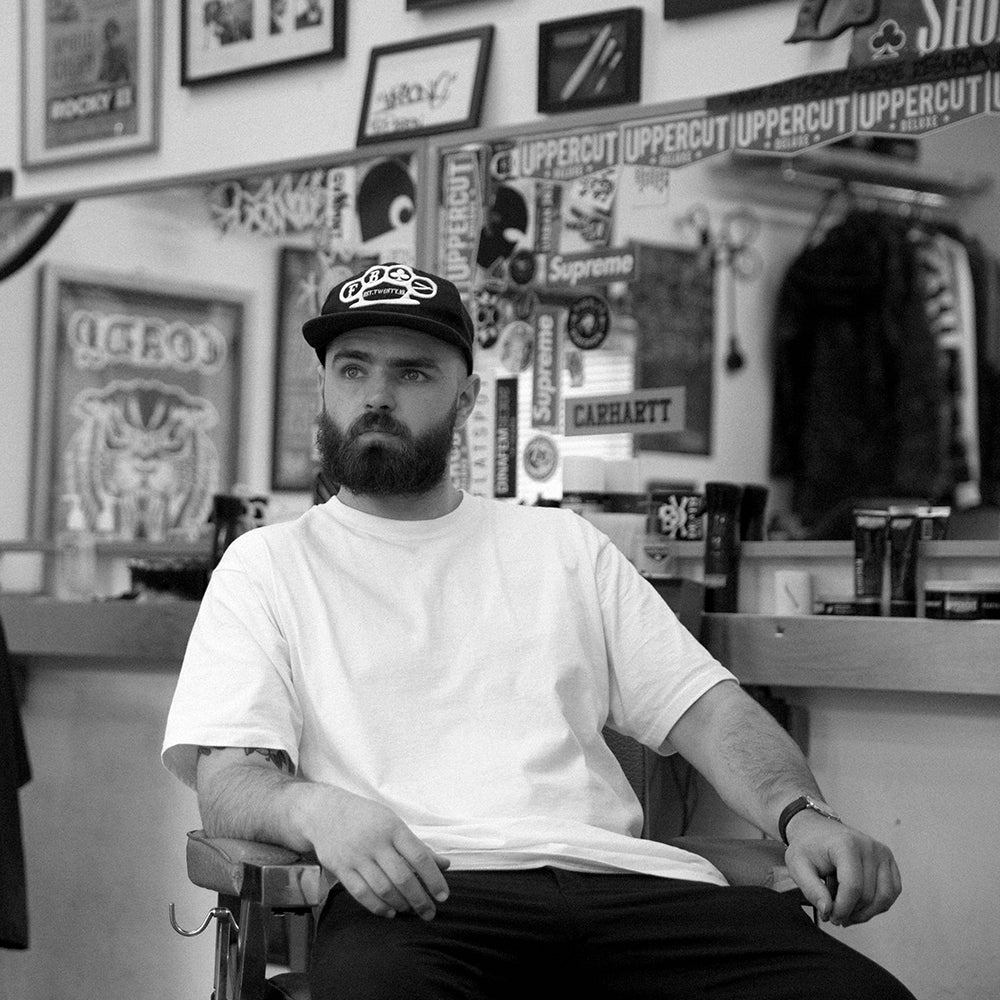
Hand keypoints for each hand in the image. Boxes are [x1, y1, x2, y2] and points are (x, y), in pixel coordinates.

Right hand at [305, 786, 450, 920]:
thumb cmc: (366, 818)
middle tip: (429, 913)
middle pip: (402, 877)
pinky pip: (361, 893)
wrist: (325, 812)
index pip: (419, 856)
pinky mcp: (341, 868)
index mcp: (393, 828)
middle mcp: (375, 843)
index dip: (434, 878)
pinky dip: (377, 907)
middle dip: (419, 899)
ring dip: (400, 904)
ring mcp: (357, 856)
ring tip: (410, 910)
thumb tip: (444, 864)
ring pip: (383, 888)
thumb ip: (417, 845)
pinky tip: (389, 912)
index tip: (443, 896)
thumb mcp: (393, 823)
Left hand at [783, 811, 901, 925]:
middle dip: (850, 912)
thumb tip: (828, 911)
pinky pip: (892, 893)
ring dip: (865, 913)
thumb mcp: (797, 866)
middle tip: (834, 914)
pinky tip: (859, 905)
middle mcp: (868, 846)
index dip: (842, 908)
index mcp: (845, 843)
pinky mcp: (888, 861)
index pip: (852, 886)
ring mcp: (882, 853)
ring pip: (884, 898)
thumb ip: (811, 889)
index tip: (830, 917)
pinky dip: (877, 905)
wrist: (816, 830)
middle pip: (868, 895)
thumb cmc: (808, 847)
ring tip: (846, 912)